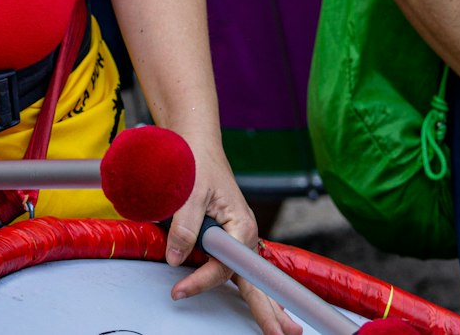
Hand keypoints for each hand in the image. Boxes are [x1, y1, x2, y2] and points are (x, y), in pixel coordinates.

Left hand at [165, 155, 301, 334]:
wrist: (197, 143)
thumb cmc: (197, 162)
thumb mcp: (189, 192)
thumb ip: (185, 226)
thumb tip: (176, 258)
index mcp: (241, 225)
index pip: (224, 265)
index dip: (202, 280)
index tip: (180, 290)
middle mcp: (245, 235)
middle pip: (256, 279)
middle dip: (270, 310)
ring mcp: (239, 238)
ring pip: (252, 277)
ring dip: (267, 304)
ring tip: (283, 329)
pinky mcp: (230, 238)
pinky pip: (240, 268)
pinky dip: (253, 289)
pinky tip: (270, 307)